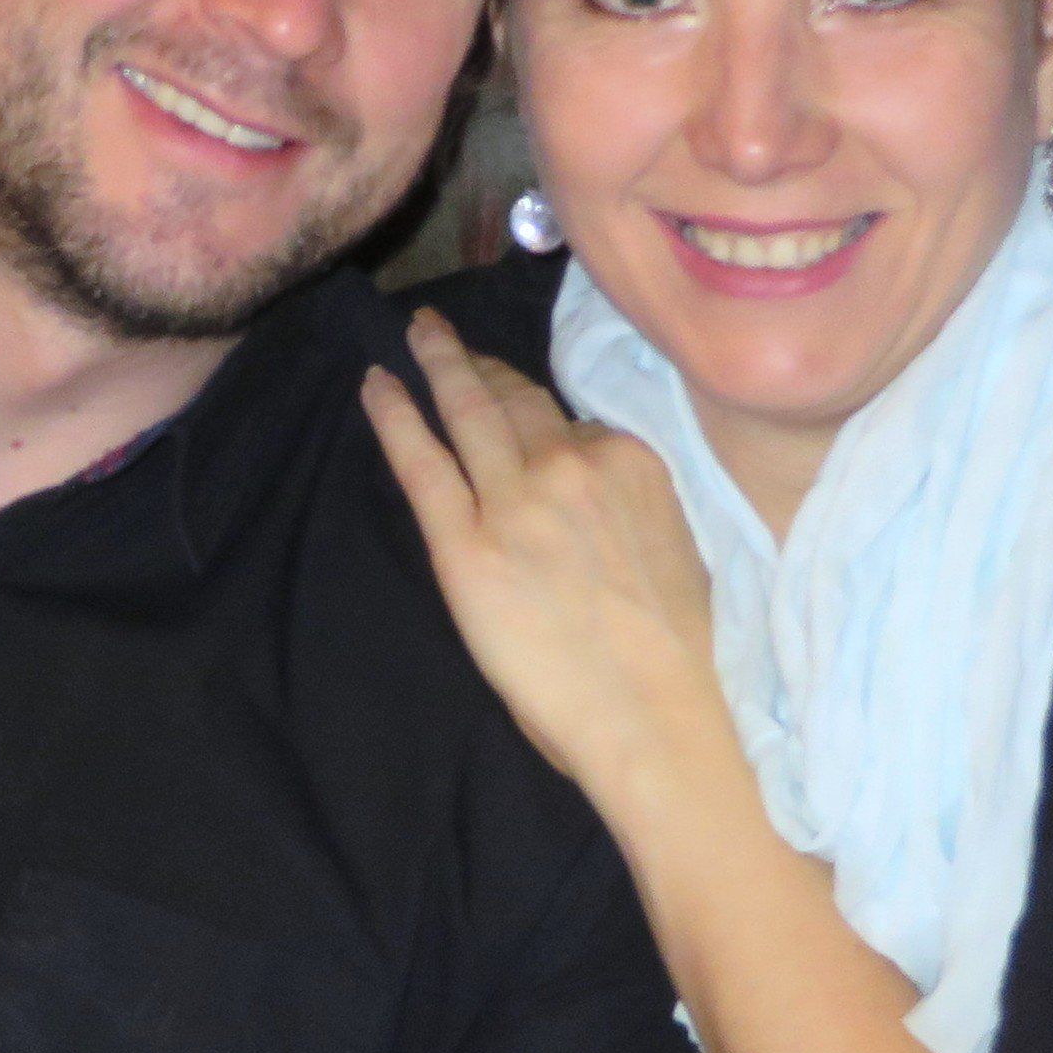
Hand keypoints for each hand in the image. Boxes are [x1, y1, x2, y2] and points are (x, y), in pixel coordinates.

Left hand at [358, 309, 743, 820]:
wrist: (660, 718)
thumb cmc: (678, 659)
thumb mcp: (673, 549)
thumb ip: (626, 508)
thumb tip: (592, 504)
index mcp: (631, 464)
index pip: (571, 422)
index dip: (535, 411)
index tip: (511, 391)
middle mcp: (573, 463)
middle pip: (516, 399)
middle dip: (479, 362)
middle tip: (445, 335)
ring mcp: (517, 499)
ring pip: (470, 411)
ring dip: (439, 364)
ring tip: (416, 336)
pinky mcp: (467, 545)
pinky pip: (422, 462)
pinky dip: (395, 416)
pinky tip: (375, 386)